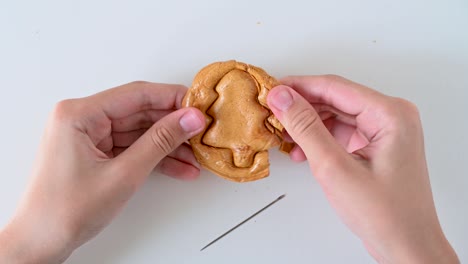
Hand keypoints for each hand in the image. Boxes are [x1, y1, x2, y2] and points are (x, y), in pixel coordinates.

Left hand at [0, 82, 204, 262]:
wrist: (42, 242)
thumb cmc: (65, 210)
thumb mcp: (123, 174)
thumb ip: (160, 142)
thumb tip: (189, 119)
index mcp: (79, 114)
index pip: (136, 94)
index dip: (171, 98)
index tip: (198, 106)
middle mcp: (83, 119)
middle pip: (140, 112)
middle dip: (173, 125)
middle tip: (201, 132)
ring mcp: (90, 136)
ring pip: (140, 132)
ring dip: (168, 145)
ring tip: (195, 155)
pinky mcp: (97, 153)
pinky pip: (132, 147)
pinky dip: (155, 157)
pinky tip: (180, 166)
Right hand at [267, 75, 458, 262]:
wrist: (406, 246)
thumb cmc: (385, 213)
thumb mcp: (334, 167)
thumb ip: (305, 128)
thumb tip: (283, 98)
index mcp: (390, 113)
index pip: (334, 87)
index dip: (298, 87)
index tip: (271, 90)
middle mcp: (391, 116)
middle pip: (335, 99)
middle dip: (301, 107)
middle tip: (272, 113)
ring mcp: (385, 131)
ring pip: (336, 115)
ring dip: (308, 124)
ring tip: (283, 135)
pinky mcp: (377, 145)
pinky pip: (342, 131)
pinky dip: (320, 138)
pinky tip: (302, 150)